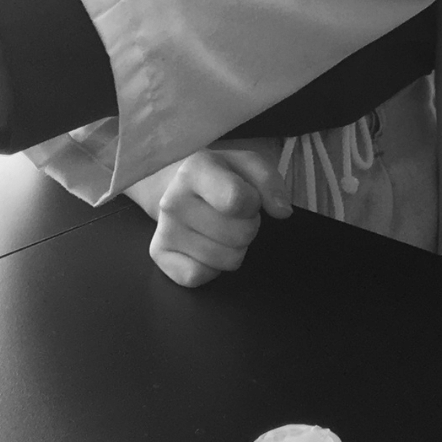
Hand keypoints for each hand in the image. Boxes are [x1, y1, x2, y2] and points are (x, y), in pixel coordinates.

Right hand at [144, 147, 291, 287]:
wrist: (176, 184)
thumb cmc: (220, 175)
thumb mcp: (248, 165)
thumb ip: (270, 182)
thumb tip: (282, 212)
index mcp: (195, 170)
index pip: (237, 200)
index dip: (254, 203)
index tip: (248, 198)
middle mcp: (173, 200)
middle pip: (240, 235)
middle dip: (248, 227)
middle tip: (234, 216)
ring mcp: (164, 230)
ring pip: (227, 260)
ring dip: (234, 248)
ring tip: (220, 229)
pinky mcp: (159, 255)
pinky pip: (199, 276)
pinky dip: (212, 267)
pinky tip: (206, 246)